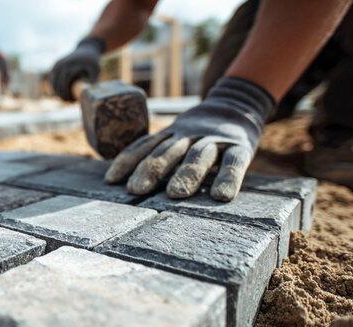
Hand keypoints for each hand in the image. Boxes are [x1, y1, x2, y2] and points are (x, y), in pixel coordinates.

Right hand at [50, 37, 104, 100]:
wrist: (87, 48)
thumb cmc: (93, 60)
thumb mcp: (96, 70)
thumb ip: (93, 81)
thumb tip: (90, 94)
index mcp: (70, 65)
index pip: (65, 83)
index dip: (67, 94)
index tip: (72, 101)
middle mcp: (61, 64)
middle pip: (57, 84)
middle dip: (61, 95)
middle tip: (69, 102)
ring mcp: (57, 64)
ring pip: (53, 82)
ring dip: (57, 92)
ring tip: (66, 99)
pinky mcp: (56, 65)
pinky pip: (52, 79)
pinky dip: (55, 87)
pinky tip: (60, 94)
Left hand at [105, 77, 275, 201]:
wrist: (240, 105)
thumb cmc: (202, 132)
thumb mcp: (179, 135)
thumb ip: (161, 152)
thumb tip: (128, 181)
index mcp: (172, 133)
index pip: (146, 144)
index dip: (128, 160)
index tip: (111, 180)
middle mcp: (190, 134)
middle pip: (168, 151)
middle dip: (151, 169)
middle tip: (135, 190)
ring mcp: (215, 140)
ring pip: (198, 155)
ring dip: (186, 174)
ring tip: (174, 195)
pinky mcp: (241, 147)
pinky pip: (234, 162)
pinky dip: (228, 177)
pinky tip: (221, 196)